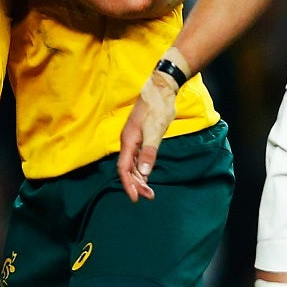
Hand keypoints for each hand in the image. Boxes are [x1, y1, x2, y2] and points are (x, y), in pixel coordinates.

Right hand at [117, 69, 180, 200]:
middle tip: (149, 196)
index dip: (128, 184)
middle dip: (136, 184)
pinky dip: (142, 168)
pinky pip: (138, 158)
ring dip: (140, 178)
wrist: (161, 88)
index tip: (135, 198)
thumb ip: (149, 152)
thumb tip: (144, 173)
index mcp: (129, 141)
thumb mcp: (155, 130)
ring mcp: (134, 139)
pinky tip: (147, 176)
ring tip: (149, 191)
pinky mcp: (141, 136)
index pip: (124, 168)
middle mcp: (128, 142)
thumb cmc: (157, 108)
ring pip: (133, 164)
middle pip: (128, 168)